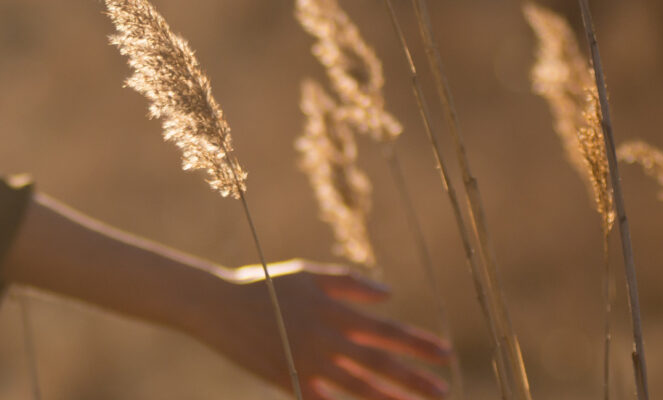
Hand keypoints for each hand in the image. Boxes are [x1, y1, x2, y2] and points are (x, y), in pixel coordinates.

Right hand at [193, 260, 449, 399]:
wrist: (216, 306)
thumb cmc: (265, 285)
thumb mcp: (308, 275)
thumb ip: (349, 284)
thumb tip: (389, 296)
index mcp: (333, 310)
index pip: (386, 330)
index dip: (418, 344)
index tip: (446, 355)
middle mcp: (324, 337)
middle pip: (378, 362)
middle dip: (414, 378)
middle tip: (444, 391)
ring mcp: (305, 362)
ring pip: (356, 387)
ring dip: (388, 398)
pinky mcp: (287, 379)